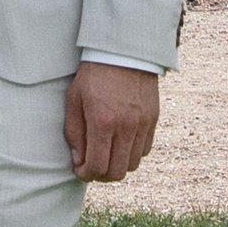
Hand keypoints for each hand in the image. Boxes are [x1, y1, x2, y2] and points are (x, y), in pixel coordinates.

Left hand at [65, 63, 159, 184]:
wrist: (122, 51)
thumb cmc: (93, 76)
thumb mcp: (74, 100)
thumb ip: (75, 134)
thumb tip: (79, 162)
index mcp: (103, 122)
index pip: (97, 167)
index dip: (86, 174)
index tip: (80, 169)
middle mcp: (126, 127)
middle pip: (117, 173)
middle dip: (101, 175)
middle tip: (92, 166)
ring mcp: (142, 124)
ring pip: (132, 165)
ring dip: (117, 165)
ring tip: (106, 154)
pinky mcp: (153, 120)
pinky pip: (144, 150)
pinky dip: (131, 153)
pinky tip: (120, 143)